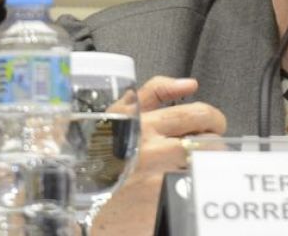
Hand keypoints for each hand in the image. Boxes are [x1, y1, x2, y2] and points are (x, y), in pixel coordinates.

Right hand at [91, 76, 226, 235]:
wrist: (74, 199)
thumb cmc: (99, 154)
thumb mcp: (118, 114)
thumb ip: (155, 92)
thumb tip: (189, 84)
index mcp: (144, 125)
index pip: (199, 114)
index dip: (213, 119)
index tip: (212, 124)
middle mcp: (152, 152)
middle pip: (208, 141)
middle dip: (212, 142)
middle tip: (205, 146)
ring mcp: (158, 181)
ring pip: (206, 166)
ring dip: (205, 164)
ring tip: (192, 164)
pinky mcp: (162, 204)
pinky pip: (196, 188)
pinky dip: (196, 185)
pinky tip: (183, 184)